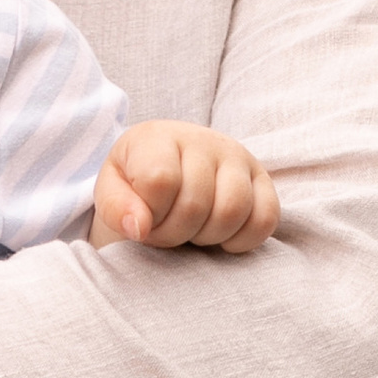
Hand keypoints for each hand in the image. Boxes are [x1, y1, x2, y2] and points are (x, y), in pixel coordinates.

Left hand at [89, 122, 280, 254]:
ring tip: (191, 231)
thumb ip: (116, 208)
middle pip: (196, 205)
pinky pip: (265, 219)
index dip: (149, 215)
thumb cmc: (135, 182)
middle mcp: (203, 140)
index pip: (160, 182)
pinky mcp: (262, 179)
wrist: (168, 167)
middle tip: (165, 231)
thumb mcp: (111, 191)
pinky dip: (241, 240)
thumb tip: (139, 227)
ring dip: (207, 237)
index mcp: (159, 137)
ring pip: (233, 211)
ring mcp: (237, 157)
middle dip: (174, 233)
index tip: (143, 218)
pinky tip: (220, 238)